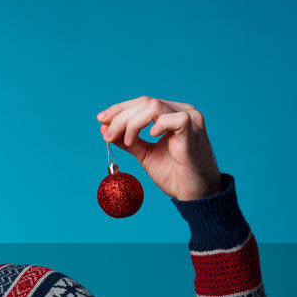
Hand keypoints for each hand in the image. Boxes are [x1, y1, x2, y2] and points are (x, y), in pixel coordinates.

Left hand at [96, 96, 222, 200]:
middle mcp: (182, 112)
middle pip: (145, 102)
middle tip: (108, 136)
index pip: (142, 103)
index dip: (119, 109)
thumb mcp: (145, 154)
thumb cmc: (175, 175)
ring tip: (126, 141)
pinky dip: (157, 126)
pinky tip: (150, 138)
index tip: (101, 121)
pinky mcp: (194, 132)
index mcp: (171, 114)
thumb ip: (129, 141)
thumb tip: (105, 130)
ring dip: (132, 122)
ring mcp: (190, 119)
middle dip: (120, 117)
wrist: (195, 195)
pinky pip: (174, 119)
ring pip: (153, 106)